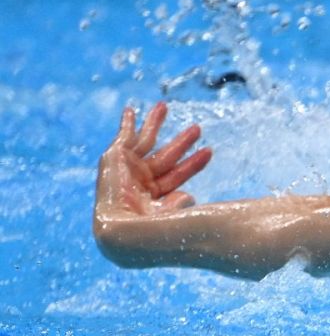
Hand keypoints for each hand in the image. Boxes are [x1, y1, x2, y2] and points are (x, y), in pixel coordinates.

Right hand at [94, 102, 210, 222]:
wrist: (125, 229)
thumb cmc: (153, 228)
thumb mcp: (175, 215)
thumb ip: (181, 204)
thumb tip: (189, 197)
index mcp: (152, 198)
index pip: (177, 176)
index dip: (193, 164)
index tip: (209, 151)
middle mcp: (139, 183)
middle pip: (165, 157)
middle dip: (181, 142)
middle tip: (198, 128)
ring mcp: (126, 171)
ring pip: (145, 142)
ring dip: (155, 124)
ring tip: (165, 106)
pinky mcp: (113, 159)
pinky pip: (122, 137)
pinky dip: (127, 124)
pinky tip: (131, 111)